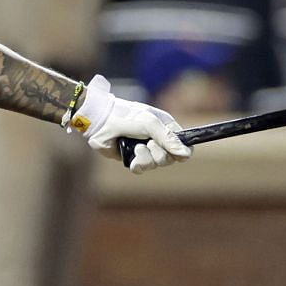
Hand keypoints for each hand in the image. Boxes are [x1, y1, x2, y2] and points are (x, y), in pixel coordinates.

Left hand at [67, 75, 191, 173]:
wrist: (100, 122)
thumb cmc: (125, 117)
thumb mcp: (150, 124)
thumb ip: (168, 139)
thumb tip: (186, 154)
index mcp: (165, 127)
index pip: (183, 144)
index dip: (181, 151)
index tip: (174, 152)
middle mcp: (157, 139)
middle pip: (170, 158)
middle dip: (159, 154)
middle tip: (148, 143)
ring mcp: (145, 149)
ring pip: (156, 164)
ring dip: (146, 157)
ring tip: (136, 147)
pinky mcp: (133, 158)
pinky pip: (142, 168)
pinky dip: (138, 164)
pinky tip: (131, 155)